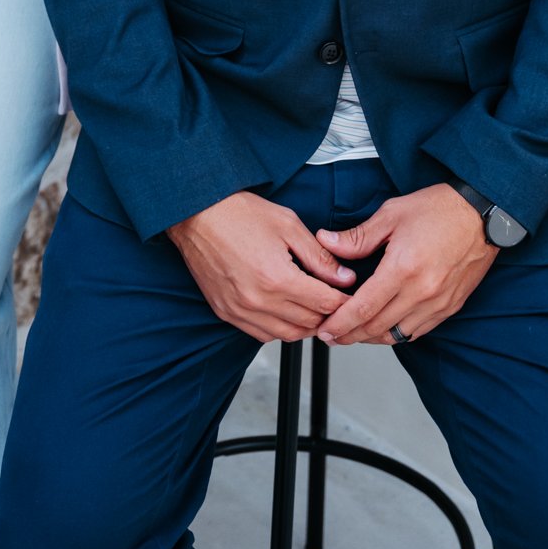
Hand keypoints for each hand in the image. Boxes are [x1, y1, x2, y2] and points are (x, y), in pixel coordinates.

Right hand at [167, 190, 356, 342]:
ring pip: (287, 334)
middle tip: (336, 301)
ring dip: (305, 325)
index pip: (324, 303)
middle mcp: (258, 301)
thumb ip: (319, 256)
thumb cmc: (238, 214)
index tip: (351, 295)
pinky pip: (262, 335)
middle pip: (309, 322)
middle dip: (328, 313)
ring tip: (313, 308)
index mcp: (277, 278)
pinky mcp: (226, 312)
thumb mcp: (288, 225)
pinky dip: (280, 329)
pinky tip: (286, 312)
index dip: (344, 300)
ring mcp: (240, 310)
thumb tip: (344, 278)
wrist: (196, 215)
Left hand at [313, 184, 497, 346]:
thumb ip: (357, 236)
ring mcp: (438, 303)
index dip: (340, 323)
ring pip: (397, 334)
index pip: (363, 308)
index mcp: (403, 268)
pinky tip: (383, 328)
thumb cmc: (439, 209)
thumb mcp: (392, 214)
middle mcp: (422, 291)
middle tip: (330, 336)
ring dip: (371, 338)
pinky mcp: (450, 306)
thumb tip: (325, 242)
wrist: (483, 215)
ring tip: (352, 334)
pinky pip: (418, 331)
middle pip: (377, 327)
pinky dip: (396, 333)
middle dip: (350, 335)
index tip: (324, 330)